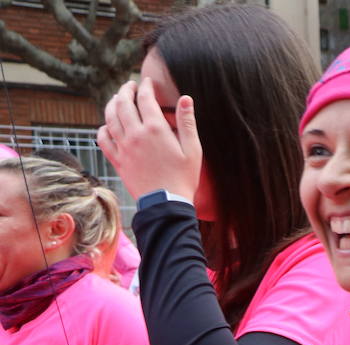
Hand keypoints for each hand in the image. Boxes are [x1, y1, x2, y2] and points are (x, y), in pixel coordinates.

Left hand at [97, 78, 201, 201]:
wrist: (166, 203)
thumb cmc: (184, 177)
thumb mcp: (193, 149)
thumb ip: (188, 122)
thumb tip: (187, 99)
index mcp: (155, 129)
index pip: (145, 98)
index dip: (146, 87)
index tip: (147, 82)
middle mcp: (135, 134)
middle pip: (123, 103)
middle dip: (126, 90)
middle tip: (130, 85)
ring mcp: (123, 147)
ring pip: (110, 117)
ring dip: (112, 104)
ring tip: (117, 99)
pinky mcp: (117, 159)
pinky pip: (103, 138)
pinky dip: (103, 128)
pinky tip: (108, 125)